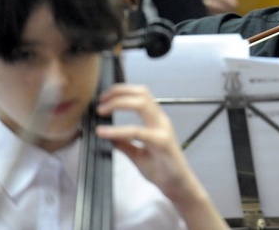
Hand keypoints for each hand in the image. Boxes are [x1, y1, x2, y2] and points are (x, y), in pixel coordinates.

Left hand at [95, 84, 227, 229]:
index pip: (141, 95)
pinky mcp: (162, 142)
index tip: (103, 98)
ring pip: (142, 104)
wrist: (178, 186)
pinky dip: (118, 130)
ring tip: (102, 111)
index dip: (121, 91)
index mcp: (156, 120)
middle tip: (100, 101)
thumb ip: (125, 143)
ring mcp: (163, 130)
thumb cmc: (161, 170)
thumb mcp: (138, 154)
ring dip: (119, 103)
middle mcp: (161, 120)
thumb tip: (107, 135)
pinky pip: (137, 131)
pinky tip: (104, 133)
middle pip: (142, 93)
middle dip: (119, 92)